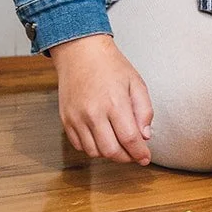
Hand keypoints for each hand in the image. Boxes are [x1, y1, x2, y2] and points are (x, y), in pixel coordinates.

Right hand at [51, 34, 153, 164]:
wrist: (81, 53)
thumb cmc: (111, 66)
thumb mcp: (136, 83)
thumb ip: (144, 110)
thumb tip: (146, 136)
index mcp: (115, 103)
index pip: (129, 139)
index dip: (139, 153)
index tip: (145, 157)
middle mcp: (93, 113)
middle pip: (111, 151)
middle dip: (126, 158)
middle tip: (134, 154)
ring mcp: (77, 118)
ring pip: (94, 152)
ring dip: (109, 154)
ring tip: (119, 145)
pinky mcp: (66, 120)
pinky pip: (80, 146)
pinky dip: (93, 148)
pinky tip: (103, 138)